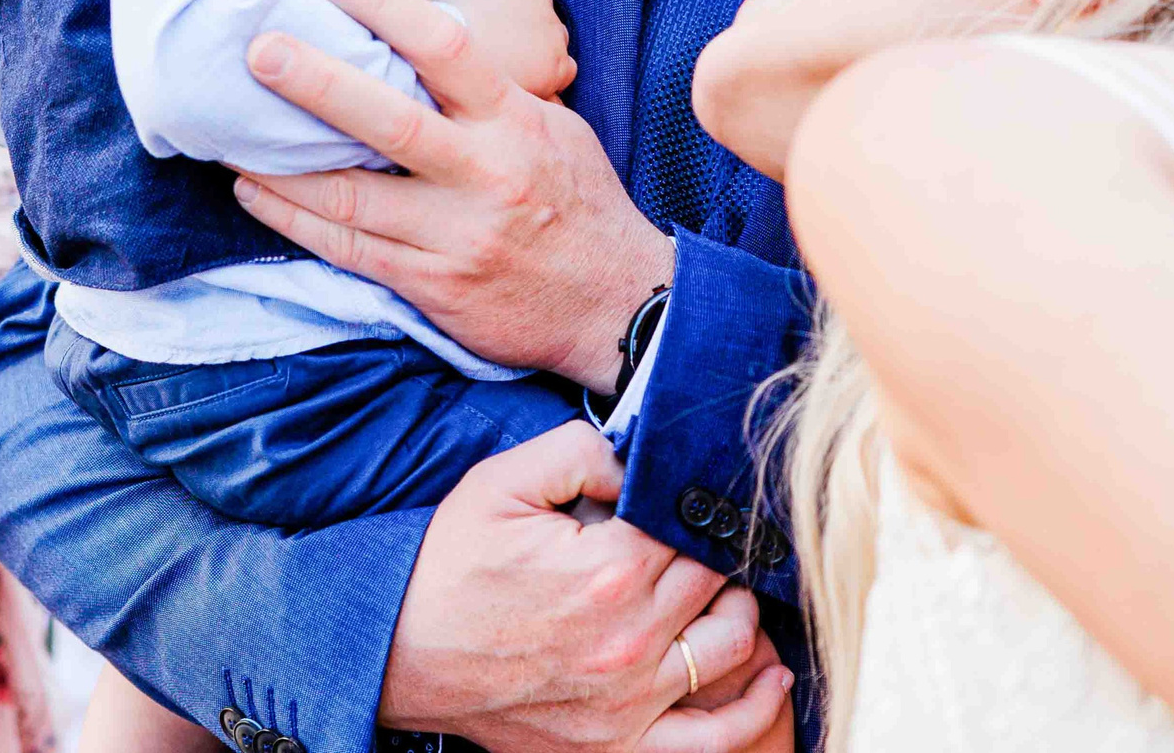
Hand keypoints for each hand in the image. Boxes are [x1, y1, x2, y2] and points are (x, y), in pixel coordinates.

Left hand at [237, 0, 672, 388]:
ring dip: (280, 164)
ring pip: (348, 195)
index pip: (444, 49)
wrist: (614, 305)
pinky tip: (255, 193)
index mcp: (513, 122)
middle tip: (258, 51)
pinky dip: (292, 220)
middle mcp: (482, 175)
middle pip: (386, 121)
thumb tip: (424, 36)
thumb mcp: (554, 128)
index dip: (384, 5)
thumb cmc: (578, 203)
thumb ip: (489, 92)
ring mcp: (453, 236)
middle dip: (315, 82)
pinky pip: (346, 248)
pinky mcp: (429, 285)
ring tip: (227, 133)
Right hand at [379, 423, 791, 752]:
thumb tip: (643, 460)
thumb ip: (582, 450)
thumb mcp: (503, 481)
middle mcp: (629, 641)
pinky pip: (714, 740)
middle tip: (691, 535)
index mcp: (606, 570)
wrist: (399, 651)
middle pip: (717, 581)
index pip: (693, 525)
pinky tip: (774, 676)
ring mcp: (628, 702)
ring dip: (739, 612)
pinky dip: (754, 708)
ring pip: (732, 646)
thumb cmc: (450, 566)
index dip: (692, 504)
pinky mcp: (619, 746)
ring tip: (718, 589)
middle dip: (710, 552)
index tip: (687, 496)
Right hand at [432, 0, 574, 100]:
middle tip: (494, 37)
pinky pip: (564, 67)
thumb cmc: (438, 28)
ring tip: (508, 62)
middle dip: (520, 16)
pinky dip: (549, 74)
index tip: (489, 3)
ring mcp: (552, 31)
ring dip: (537, 44)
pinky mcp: (558, 64)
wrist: (447, 67)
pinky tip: (526, 80)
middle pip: (537, 1)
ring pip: (553, 34)